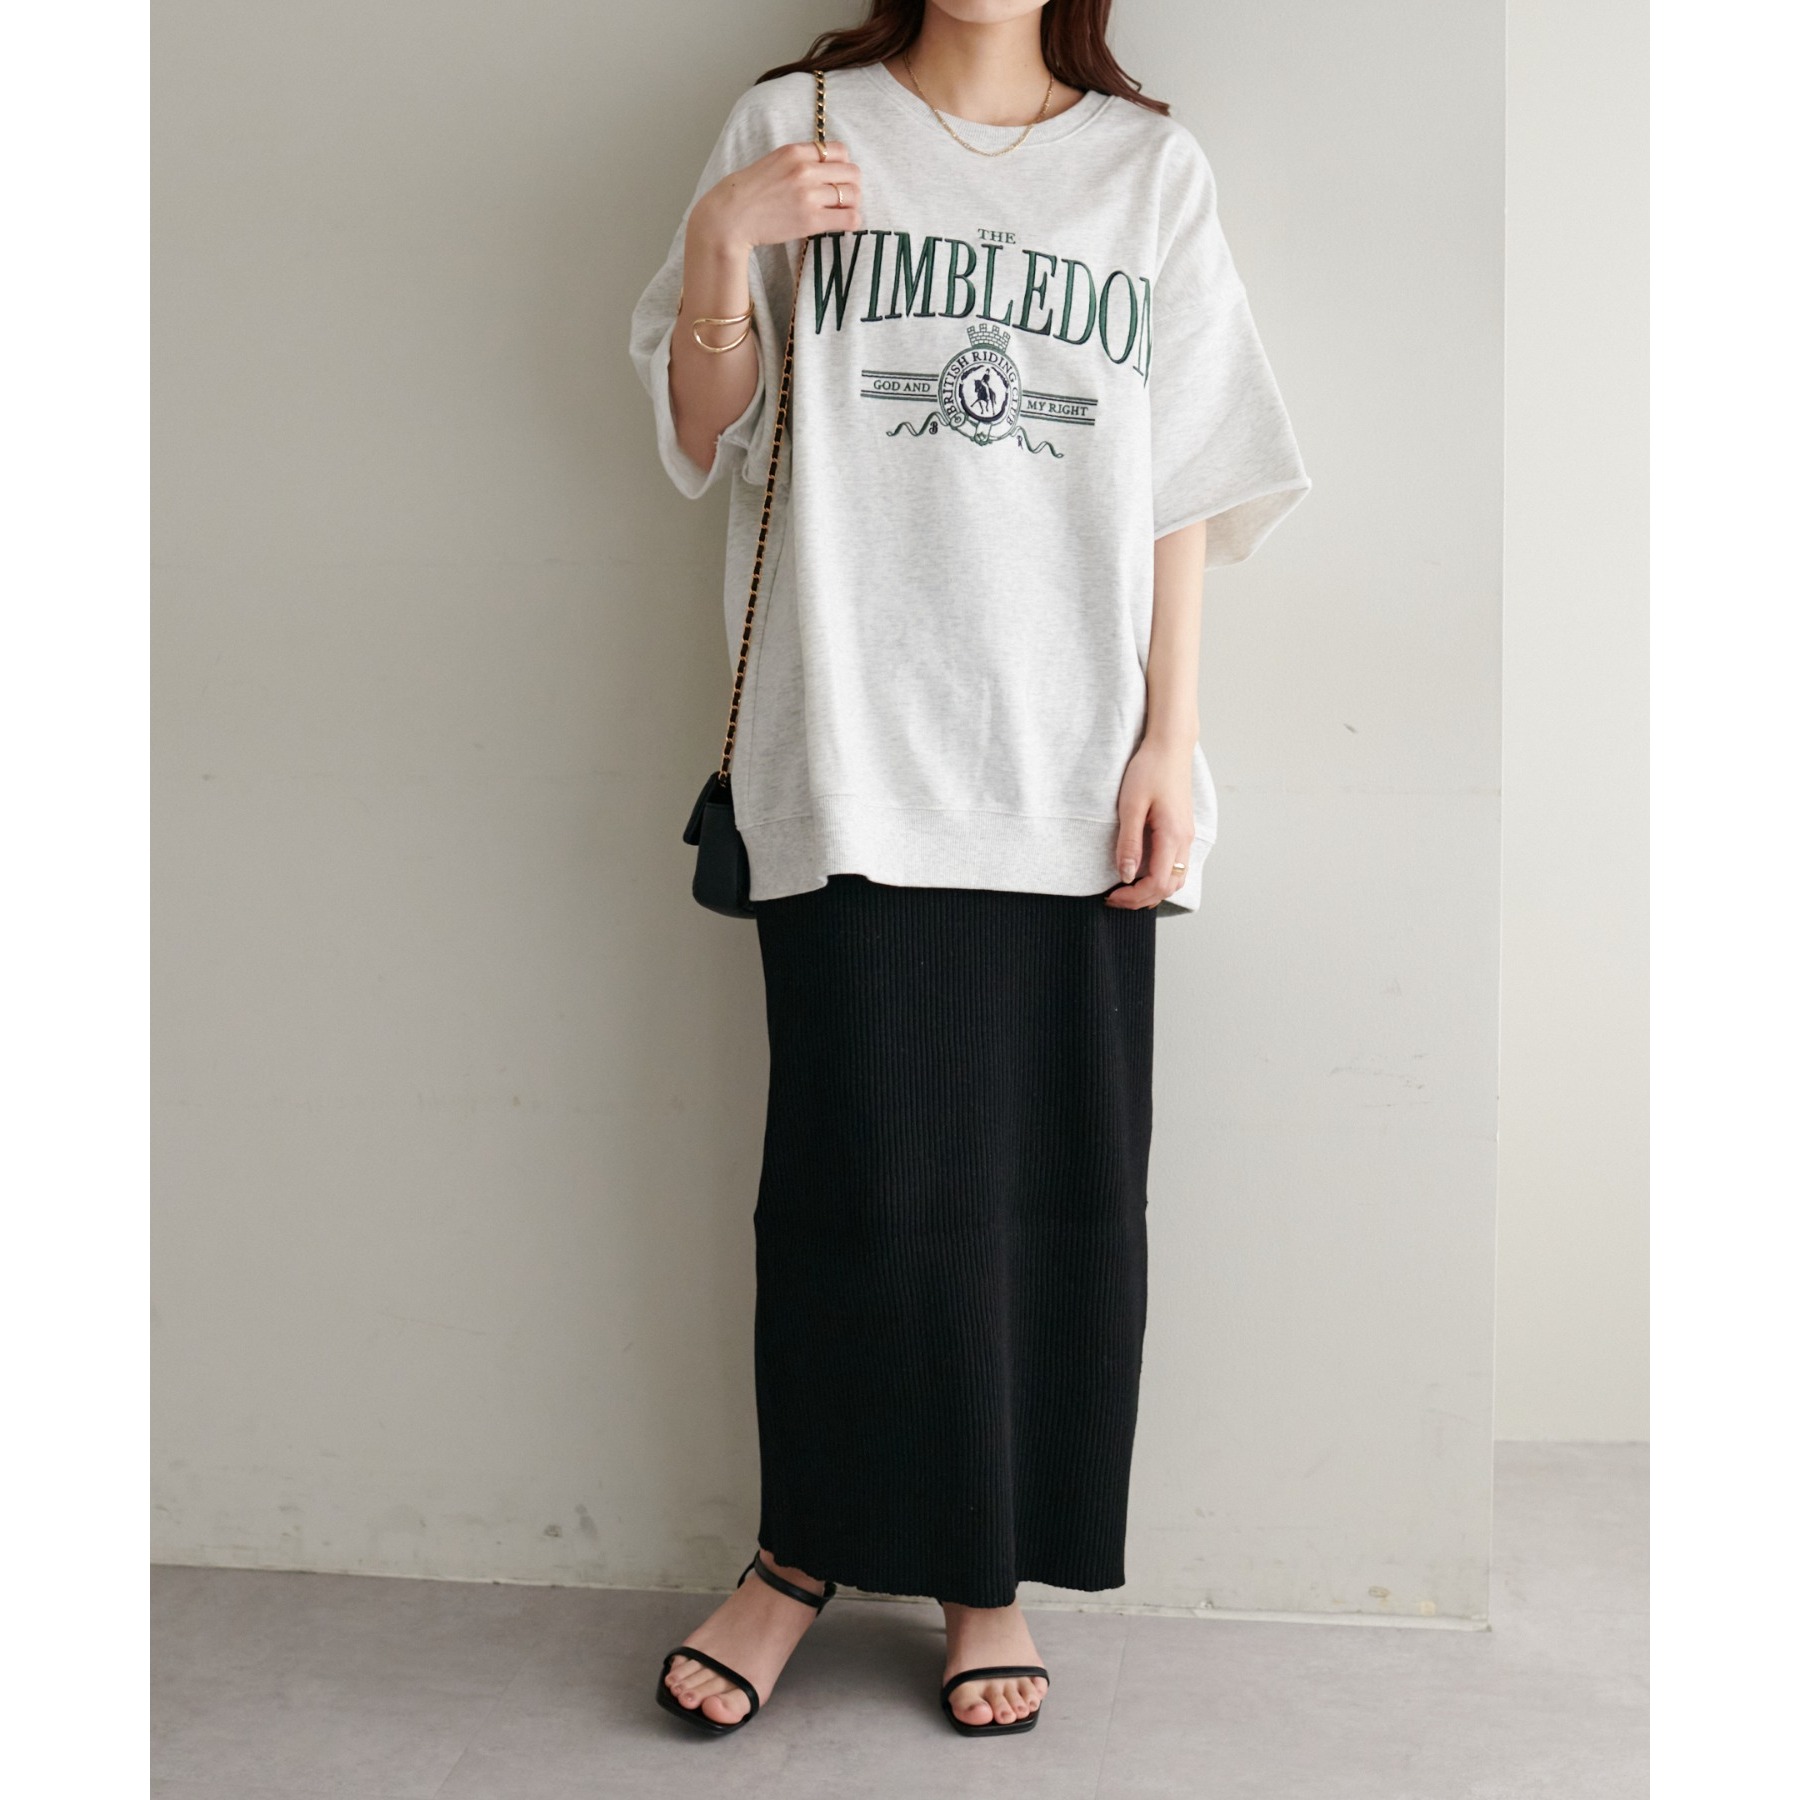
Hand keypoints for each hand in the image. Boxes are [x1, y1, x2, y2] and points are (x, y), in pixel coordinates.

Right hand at [691, 140, 862, 253]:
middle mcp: (805, 170)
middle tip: (844, 198)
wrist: (729, 217)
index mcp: (795, 151)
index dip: (843, 166)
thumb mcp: (773, 163)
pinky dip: (852, 222)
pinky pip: (849, 219)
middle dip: (852, 186)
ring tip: (842, 213)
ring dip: (852, 205)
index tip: (837, 178)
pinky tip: (844, 225)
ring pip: (852, 196)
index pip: (840, 151)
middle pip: (852, 173)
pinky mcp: (810, 220)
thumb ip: (798, 162)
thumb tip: (823, 169)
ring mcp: (809, 195)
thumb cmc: (747, 193)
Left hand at [1107, 736, 1194, 909]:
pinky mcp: (1182, 831)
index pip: (1158, 883)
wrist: (1170, 746)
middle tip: (1114, 897)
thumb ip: (1129, 843)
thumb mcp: (1131, 806)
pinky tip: (1140, 874)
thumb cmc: (1150, 770)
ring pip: (1176, 879)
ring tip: (1125, 890)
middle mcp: (1185, 841)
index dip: (1134, 896)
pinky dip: (1159, 878)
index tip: (1111, 895)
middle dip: (1141, 899)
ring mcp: (1186, 836)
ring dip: (1152, 891)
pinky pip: (1176, 866)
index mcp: (1173, 836)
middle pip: (1169, 887)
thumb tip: (1125, 875)